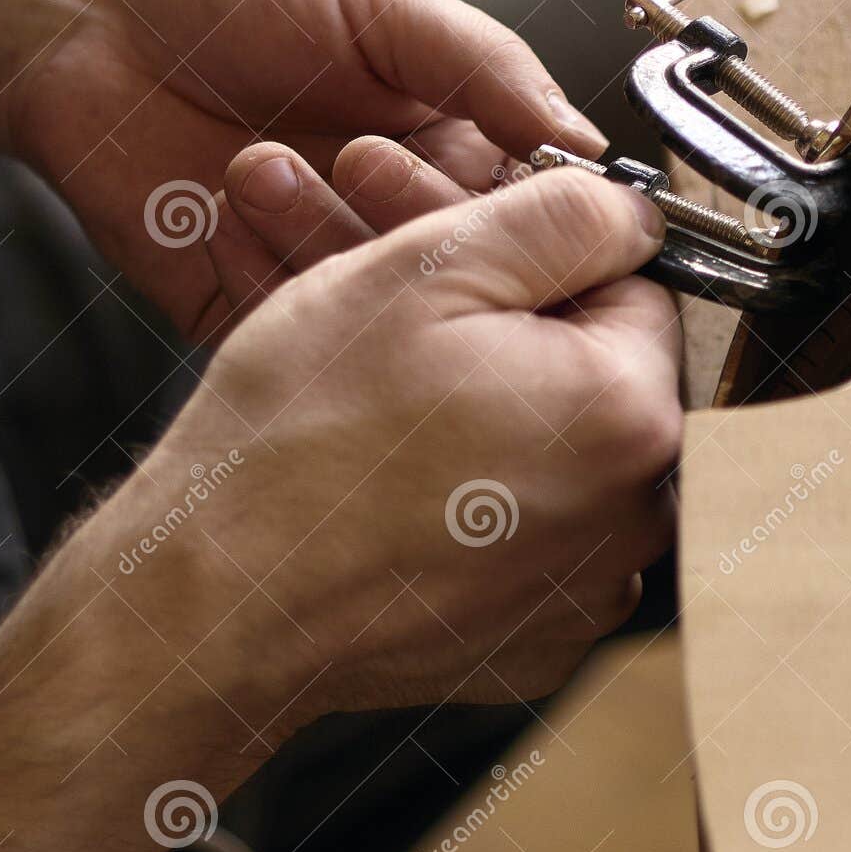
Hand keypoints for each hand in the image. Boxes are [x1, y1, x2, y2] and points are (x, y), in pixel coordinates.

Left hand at [8, 0, 607, 342]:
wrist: (85, 26)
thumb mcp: (383, 5)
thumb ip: (486, 69)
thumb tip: (587, 143)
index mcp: (449, 150)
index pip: (525, 212)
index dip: (531, 218)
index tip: (523, 207)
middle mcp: (398, 222)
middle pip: (461, 277)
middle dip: (421, 233)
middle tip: (365, 170)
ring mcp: (328, 273)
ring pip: (381, 318)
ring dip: (330, 247)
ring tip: (265, 162)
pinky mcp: (253, 310)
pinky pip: (290, 338)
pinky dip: (265, 287)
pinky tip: (220, 211)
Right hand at [121, 163, 680, 712]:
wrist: (216, 604)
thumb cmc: (301, 442)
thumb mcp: (426, 271)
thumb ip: (561, 219)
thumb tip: (630, 214)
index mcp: (631, 414)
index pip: (634, 291)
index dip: (540, 263)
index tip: (463, 271)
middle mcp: (634, 514)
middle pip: (591, 373)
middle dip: (505, 327)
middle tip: (401, 312)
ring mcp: (586, 587)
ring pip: (554, 451)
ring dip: (485, 407)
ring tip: (379, 392)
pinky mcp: (536, 637)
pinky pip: (526, 533)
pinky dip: (476, 496)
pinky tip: (396, 474)